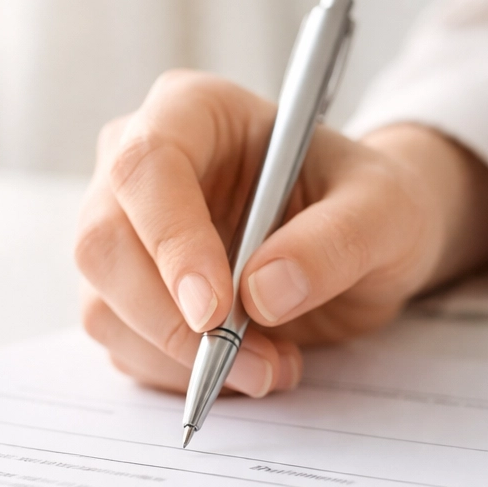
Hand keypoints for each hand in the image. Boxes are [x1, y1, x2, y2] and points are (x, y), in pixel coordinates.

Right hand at [74, 70, 487, 396]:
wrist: (361, 241)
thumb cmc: (369, 202)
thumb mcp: (385, 210)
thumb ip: (336, 241)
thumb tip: (263, 292)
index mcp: (192, 111)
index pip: (147, 165)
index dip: (171, 240)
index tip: (216, 312)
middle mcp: (136, 165)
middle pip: (103, 244)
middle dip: (173, 322)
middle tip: (257, 364)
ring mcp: (122, 230)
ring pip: (102, 306)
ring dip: (181, 360)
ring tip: (272, 367)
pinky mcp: (123, 293)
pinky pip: (123, 346)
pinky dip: (179, 375)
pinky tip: (247, 365)